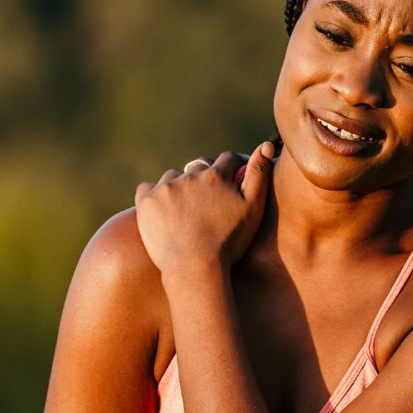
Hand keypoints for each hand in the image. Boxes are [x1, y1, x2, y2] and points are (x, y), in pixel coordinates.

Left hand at [133, 141, 275, 282]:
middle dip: (206, 176)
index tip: (236, 175)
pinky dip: (154, 194)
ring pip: (173, 176)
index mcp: (217, 176)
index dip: (235, 166)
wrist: (194, 268)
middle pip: (200, 166)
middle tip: (209, 197)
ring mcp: (166, 188)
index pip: (229, 159)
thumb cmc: (229, 242)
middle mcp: (190, 176)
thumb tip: (266, 145)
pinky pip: (147, 188)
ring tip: (184, 205)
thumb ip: (259, 174)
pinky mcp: (147, 202)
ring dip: (179, 184)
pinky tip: (161, 206)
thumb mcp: (253, 209)